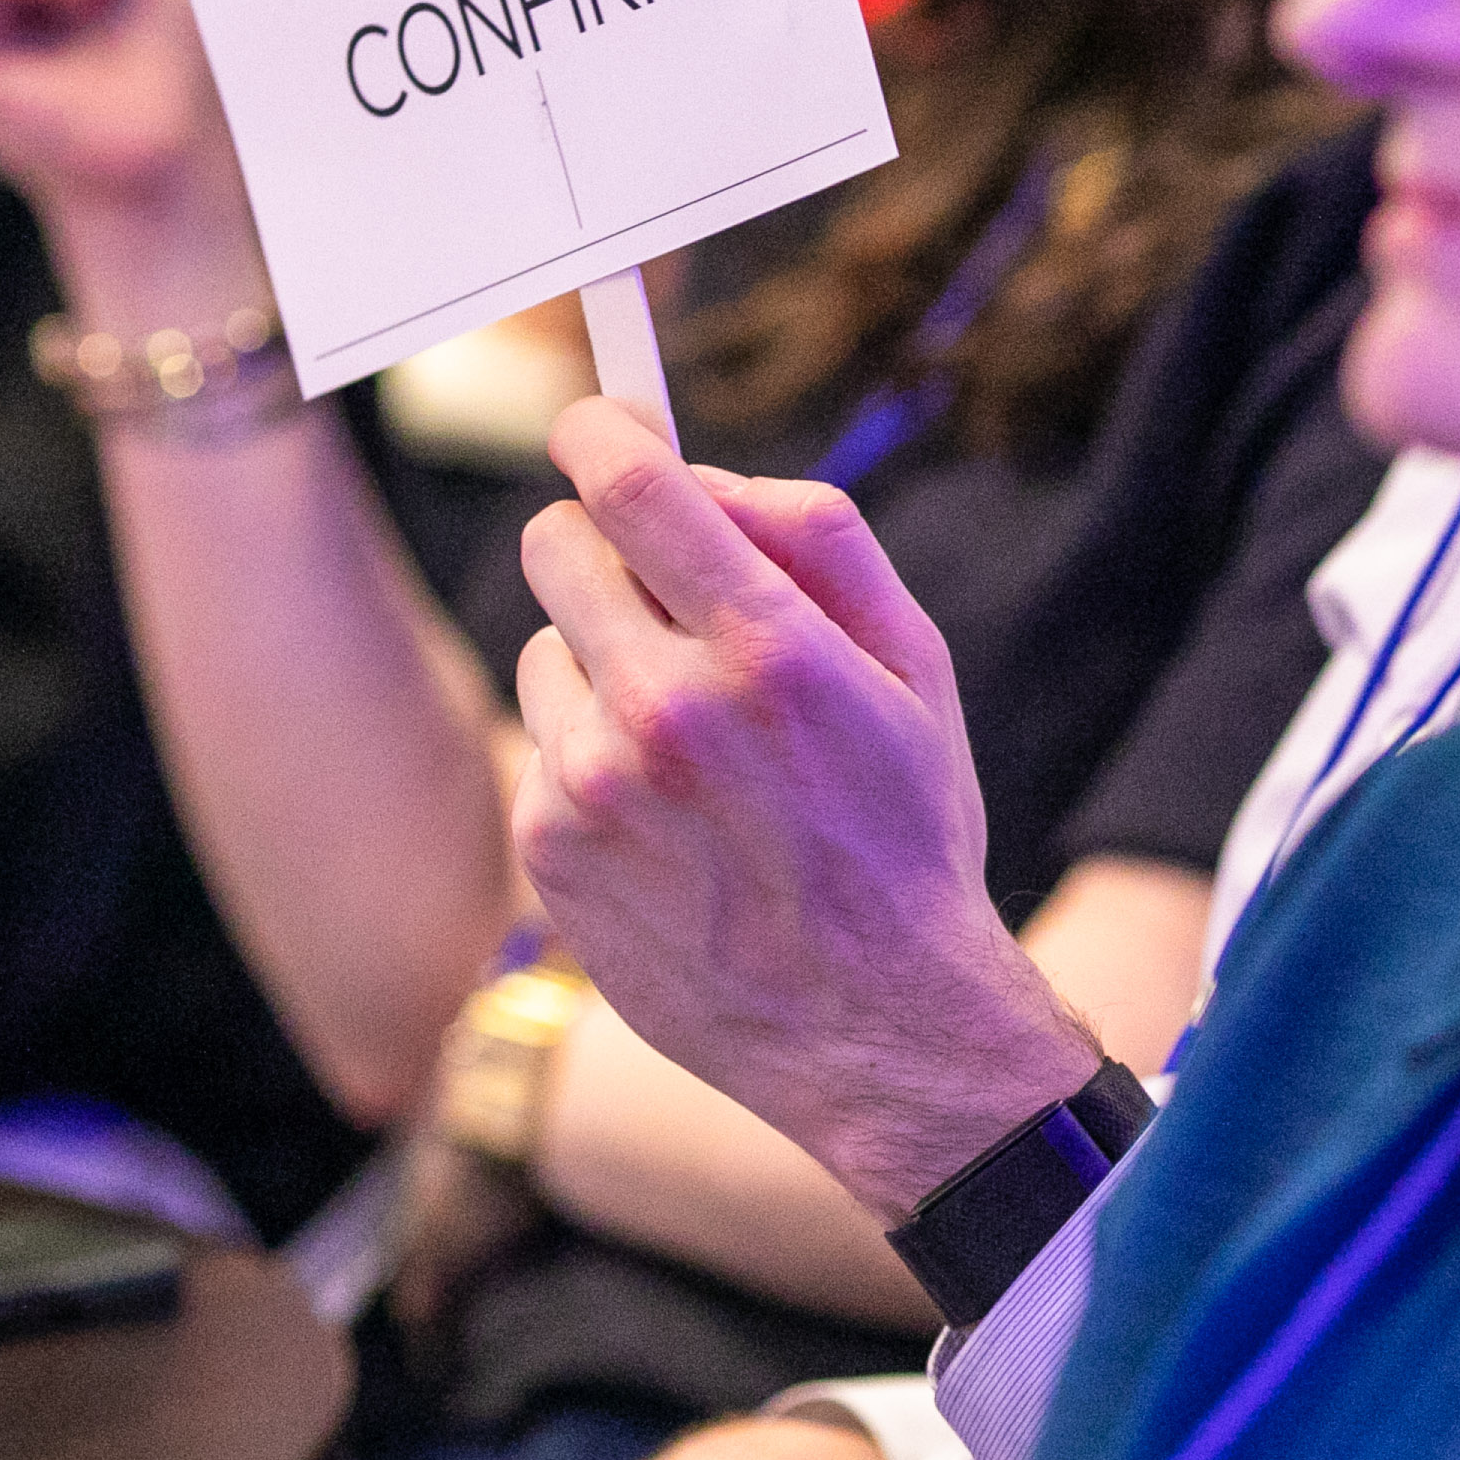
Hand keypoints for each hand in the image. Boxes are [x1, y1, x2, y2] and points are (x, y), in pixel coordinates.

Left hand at [508, 403, 1104, 1224]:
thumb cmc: (904, 833)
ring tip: (688, 744)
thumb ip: (820, 540)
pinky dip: (590, 755)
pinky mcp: (548, 849)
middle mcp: (666, 710)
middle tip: (661, 593)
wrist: (875, 1030)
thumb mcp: (915, 668)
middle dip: (605, 547)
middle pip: (558, 543)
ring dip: (601, 664)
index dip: (601, 432)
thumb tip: (706, 474)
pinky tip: (666, 818)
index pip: (630, 484)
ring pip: (547, 644)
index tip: (602, 428)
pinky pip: (543, 740)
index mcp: (768, 651)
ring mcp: (594, 786)